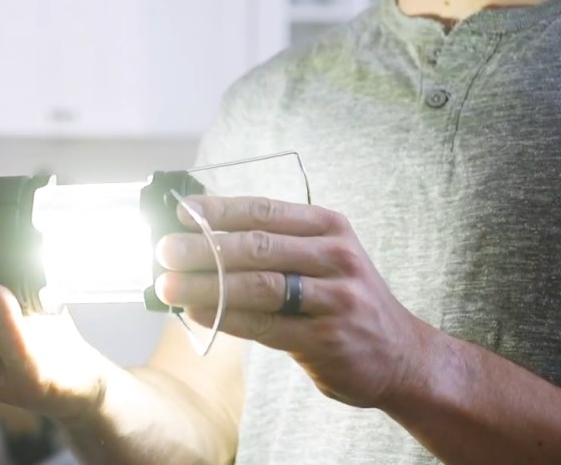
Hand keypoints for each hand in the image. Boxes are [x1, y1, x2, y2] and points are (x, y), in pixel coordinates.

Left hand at [155, 196, 433, 407]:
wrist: (402, 356)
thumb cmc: (344, 301)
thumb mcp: (322, 259)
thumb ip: (273, 247)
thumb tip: (200, 236)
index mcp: (329, 227)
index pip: (264, 211)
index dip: (218, 210)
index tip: (180, 212)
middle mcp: (336, 256)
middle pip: (258, 246)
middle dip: (204, 248)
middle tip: (164, 251)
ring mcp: (336, 298)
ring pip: (259, 285)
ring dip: (207, 284)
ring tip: (168, 285)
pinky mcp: (328, 339)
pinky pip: (266, 325)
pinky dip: (227, 318)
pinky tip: (197, 312)